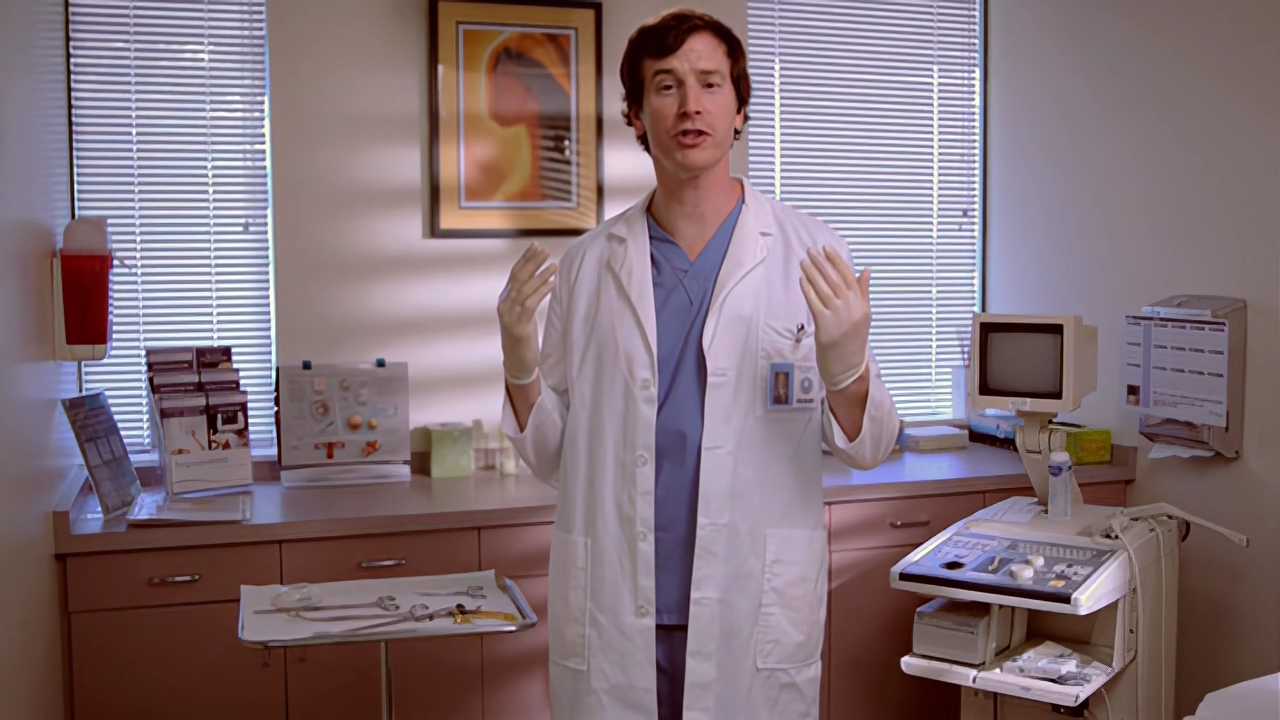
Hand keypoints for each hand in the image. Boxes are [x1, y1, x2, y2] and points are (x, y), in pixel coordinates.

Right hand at [497, 244, 556, 383]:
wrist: (517, 363)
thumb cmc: (522, 339)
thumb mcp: (522, 315)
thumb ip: (526, 299)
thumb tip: (540, 280)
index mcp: (505, 300)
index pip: (515, 274)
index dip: (525, 259)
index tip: (535, 246)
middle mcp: (504, 305)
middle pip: (519, 278)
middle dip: (532, 262)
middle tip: (545, 251)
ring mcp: (510, 315)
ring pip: (525, 289)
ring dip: (541, 276)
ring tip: (555, 266)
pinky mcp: (519, 326)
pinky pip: (530, 304)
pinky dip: (541, 291)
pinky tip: (552, 284)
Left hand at [799, 245, 871, 390]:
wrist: (848, 365)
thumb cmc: (854, 339)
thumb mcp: (864, 314)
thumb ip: (863, 291)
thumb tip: (866, 269)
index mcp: (861, 304)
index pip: (849, 276)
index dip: (837, 260)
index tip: (826, 248)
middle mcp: (851, 308)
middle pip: (835, 280)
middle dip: (822, 263)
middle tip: (811, 251)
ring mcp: (838, 317)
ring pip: (824, 289)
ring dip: (812, 273)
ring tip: (804, 261)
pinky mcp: (825, 325)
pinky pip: (815, 302)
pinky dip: (808, 289)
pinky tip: (802, 279)